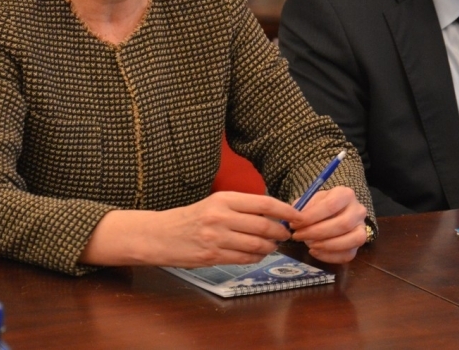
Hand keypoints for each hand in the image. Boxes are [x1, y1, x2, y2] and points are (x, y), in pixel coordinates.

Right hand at [80, 192, 301, 267]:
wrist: (161, 235)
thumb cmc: (191, 218)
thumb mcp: (214, 204)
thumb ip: (241, 208)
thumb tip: (274, 214)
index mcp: (223, 199)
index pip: (264, 203)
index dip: (286, 210)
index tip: (298, 215)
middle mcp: (221, 217)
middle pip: (264, 226)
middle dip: (281, 232)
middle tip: (286, 233)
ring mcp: (217, 238)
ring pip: (258, 245)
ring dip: (270, 247)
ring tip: (272, 245)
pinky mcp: (213, 256)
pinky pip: (245, 259)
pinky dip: (256, 257)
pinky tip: (257, 254)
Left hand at [288, 186, 366, 263]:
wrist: (335, 213)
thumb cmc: (321, 206)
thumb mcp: (311, 200)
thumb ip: (303, 207)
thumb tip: (295, 218)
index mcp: (345, 194)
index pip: (331, 205)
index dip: (311, 216)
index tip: (294, 223)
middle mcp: (358, 210)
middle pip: (343, 224)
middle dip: (317, 232)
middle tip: (298, 236)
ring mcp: (362, 228)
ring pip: (352, 240)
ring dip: (327, 246)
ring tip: (309, 245)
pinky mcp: (358, 245)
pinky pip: (348, 255)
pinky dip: (330, 256)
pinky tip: (315, 252)